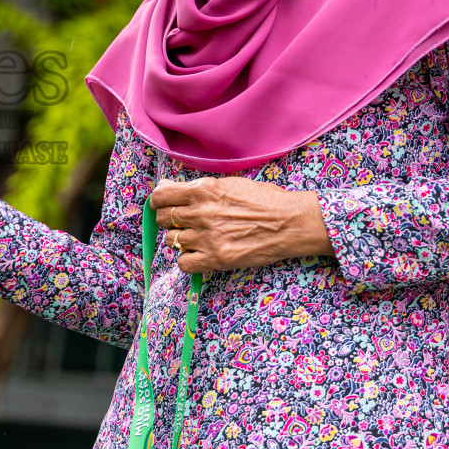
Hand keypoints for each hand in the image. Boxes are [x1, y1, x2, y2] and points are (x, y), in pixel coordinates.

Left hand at [150, 176, 332, 272]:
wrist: (290, 222)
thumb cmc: (263, 200)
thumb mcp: (228, 184)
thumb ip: (195, 188)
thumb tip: (165, 188)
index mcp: (202, 190)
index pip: (160, 197)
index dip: (158, 203)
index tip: (162, 206)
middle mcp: (200, 213)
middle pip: (164, 220)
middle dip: (170, 222)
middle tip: (184, 224)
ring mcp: (207, 237)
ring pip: (171, 242)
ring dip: (179, 241)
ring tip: (196, 239)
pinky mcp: (216, 259)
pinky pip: (183, 264)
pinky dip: (187, 260)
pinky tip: (199, 255)